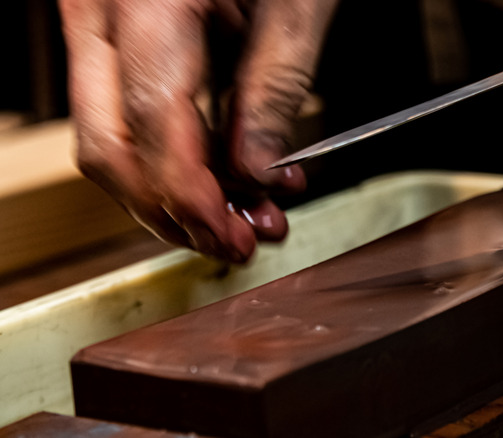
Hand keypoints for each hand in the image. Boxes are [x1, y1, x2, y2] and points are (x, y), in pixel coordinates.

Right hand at [59, 0, 337, 262]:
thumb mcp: (294, 5)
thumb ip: (274, 92)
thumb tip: (256, 175)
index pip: (152, 122)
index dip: (192, 196)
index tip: (233, 239)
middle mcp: (99, 9)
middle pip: (109, 145)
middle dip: (173, 211)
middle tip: (236, 243)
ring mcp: (96, 21)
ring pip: (109, 140)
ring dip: (174, 195)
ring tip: (245, 216)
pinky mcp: (113, 35)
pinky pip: (126, 114)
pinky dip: (174, 158)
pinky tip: (226, 177)